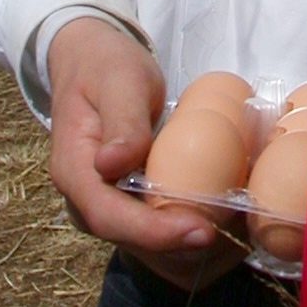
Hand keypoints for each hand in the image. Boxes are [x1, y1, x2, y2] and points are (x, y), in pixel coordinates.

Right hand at [46, 17, 245, 289]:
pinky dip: (183, 228)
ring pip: (141, 241)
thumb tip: (112, 164)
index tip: (201, 230)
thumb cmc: (107, 66)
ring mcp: (103, 202)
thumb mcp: (119, 81)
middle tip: (230, 237)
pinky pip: (151, 225)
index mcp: (74, 170)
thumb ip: (121, 121)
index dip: (154, 232)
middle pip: (128, 237)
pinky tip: (220, 218)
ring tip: (232, 233)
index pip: (109, 216)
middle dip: (177, 246)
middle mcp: (84, 197)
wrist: (90, 60)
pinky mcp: (123, 199)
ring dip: (184, 244)